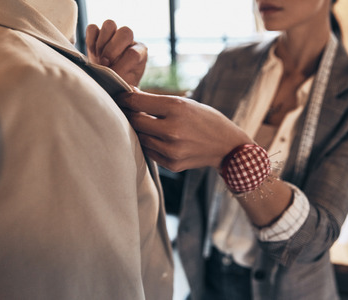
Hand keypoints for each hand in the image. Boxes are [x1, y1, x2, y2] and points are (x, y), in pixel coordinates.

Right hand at [85, 20, 147, 85]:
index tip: (114, 76)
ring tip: (98, 59)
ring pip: (110, 25)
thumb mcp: (126, 88)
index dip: (122, 65)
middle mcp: (129, 41)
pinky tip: (92, 54)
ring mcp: (113, 35)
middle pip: (126, 32)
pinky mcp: (98, 34)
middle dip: (112, 50)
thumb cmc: (120, 86)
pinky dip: (90, 40)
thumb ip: (126, 84)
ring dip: (101, 43)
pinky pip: (93, 28)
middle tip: (104, 64)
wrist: (108, 83)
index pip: (133, 53)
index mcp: (140, 52)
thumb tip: (120, 80)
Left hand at [117, 90, 252, 171]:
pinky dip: (149, 144)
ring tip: (144, 124)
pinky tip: (156, 138)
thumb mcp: (186, 104)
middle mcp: (172, 129)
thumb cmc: (207, 120)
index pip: (136, 102)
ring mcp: (171, 150)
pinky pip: (149, 152)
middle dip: (129, 114)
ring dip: (139, 130)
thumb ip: (158, 101)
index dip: (124, 98)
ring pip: (140, 138)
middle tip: (126, 110)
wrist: (228, 147)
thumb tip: (131, 94)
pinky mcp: (171, 164)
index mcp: (177, 108)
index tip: (120, 96)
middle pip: (135, 121)